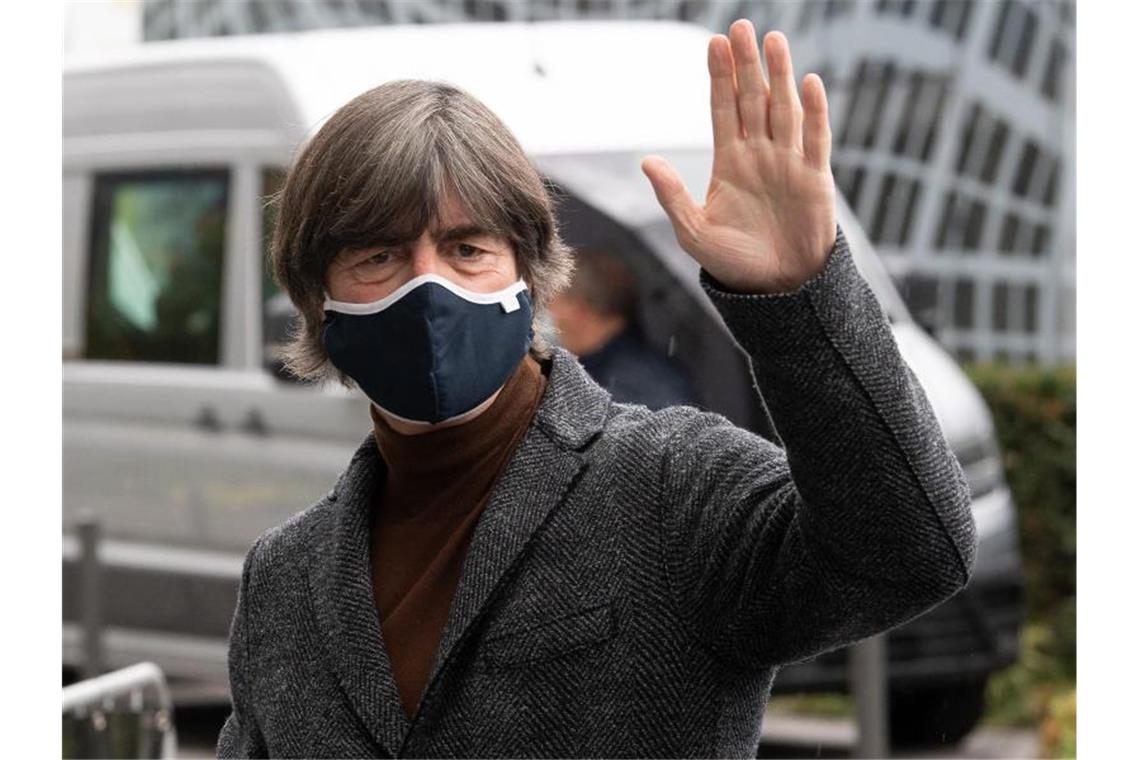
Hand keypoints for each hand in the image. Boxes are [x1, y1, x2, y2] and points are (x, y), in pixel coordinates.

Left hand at [642, 21, 836, 293]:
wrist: (777, 290)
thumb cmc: (735, 264)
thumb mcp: (694, 232)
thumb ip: (672, 196)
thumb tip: (647, 161)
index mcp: (730, 163)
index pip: (723, 110)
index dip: (719, 77)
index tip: (714, 44)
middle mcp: (760, 155)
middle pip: (752, 100)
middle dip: (747, 64)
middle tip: (741, 27)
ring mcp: (788, 163)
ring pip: (783, 110)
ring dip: (779, 76)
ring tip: (773, 41)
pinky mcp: (814, 179)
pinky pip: (815, 139)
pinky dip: (814, 112)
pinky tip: (808, 84)